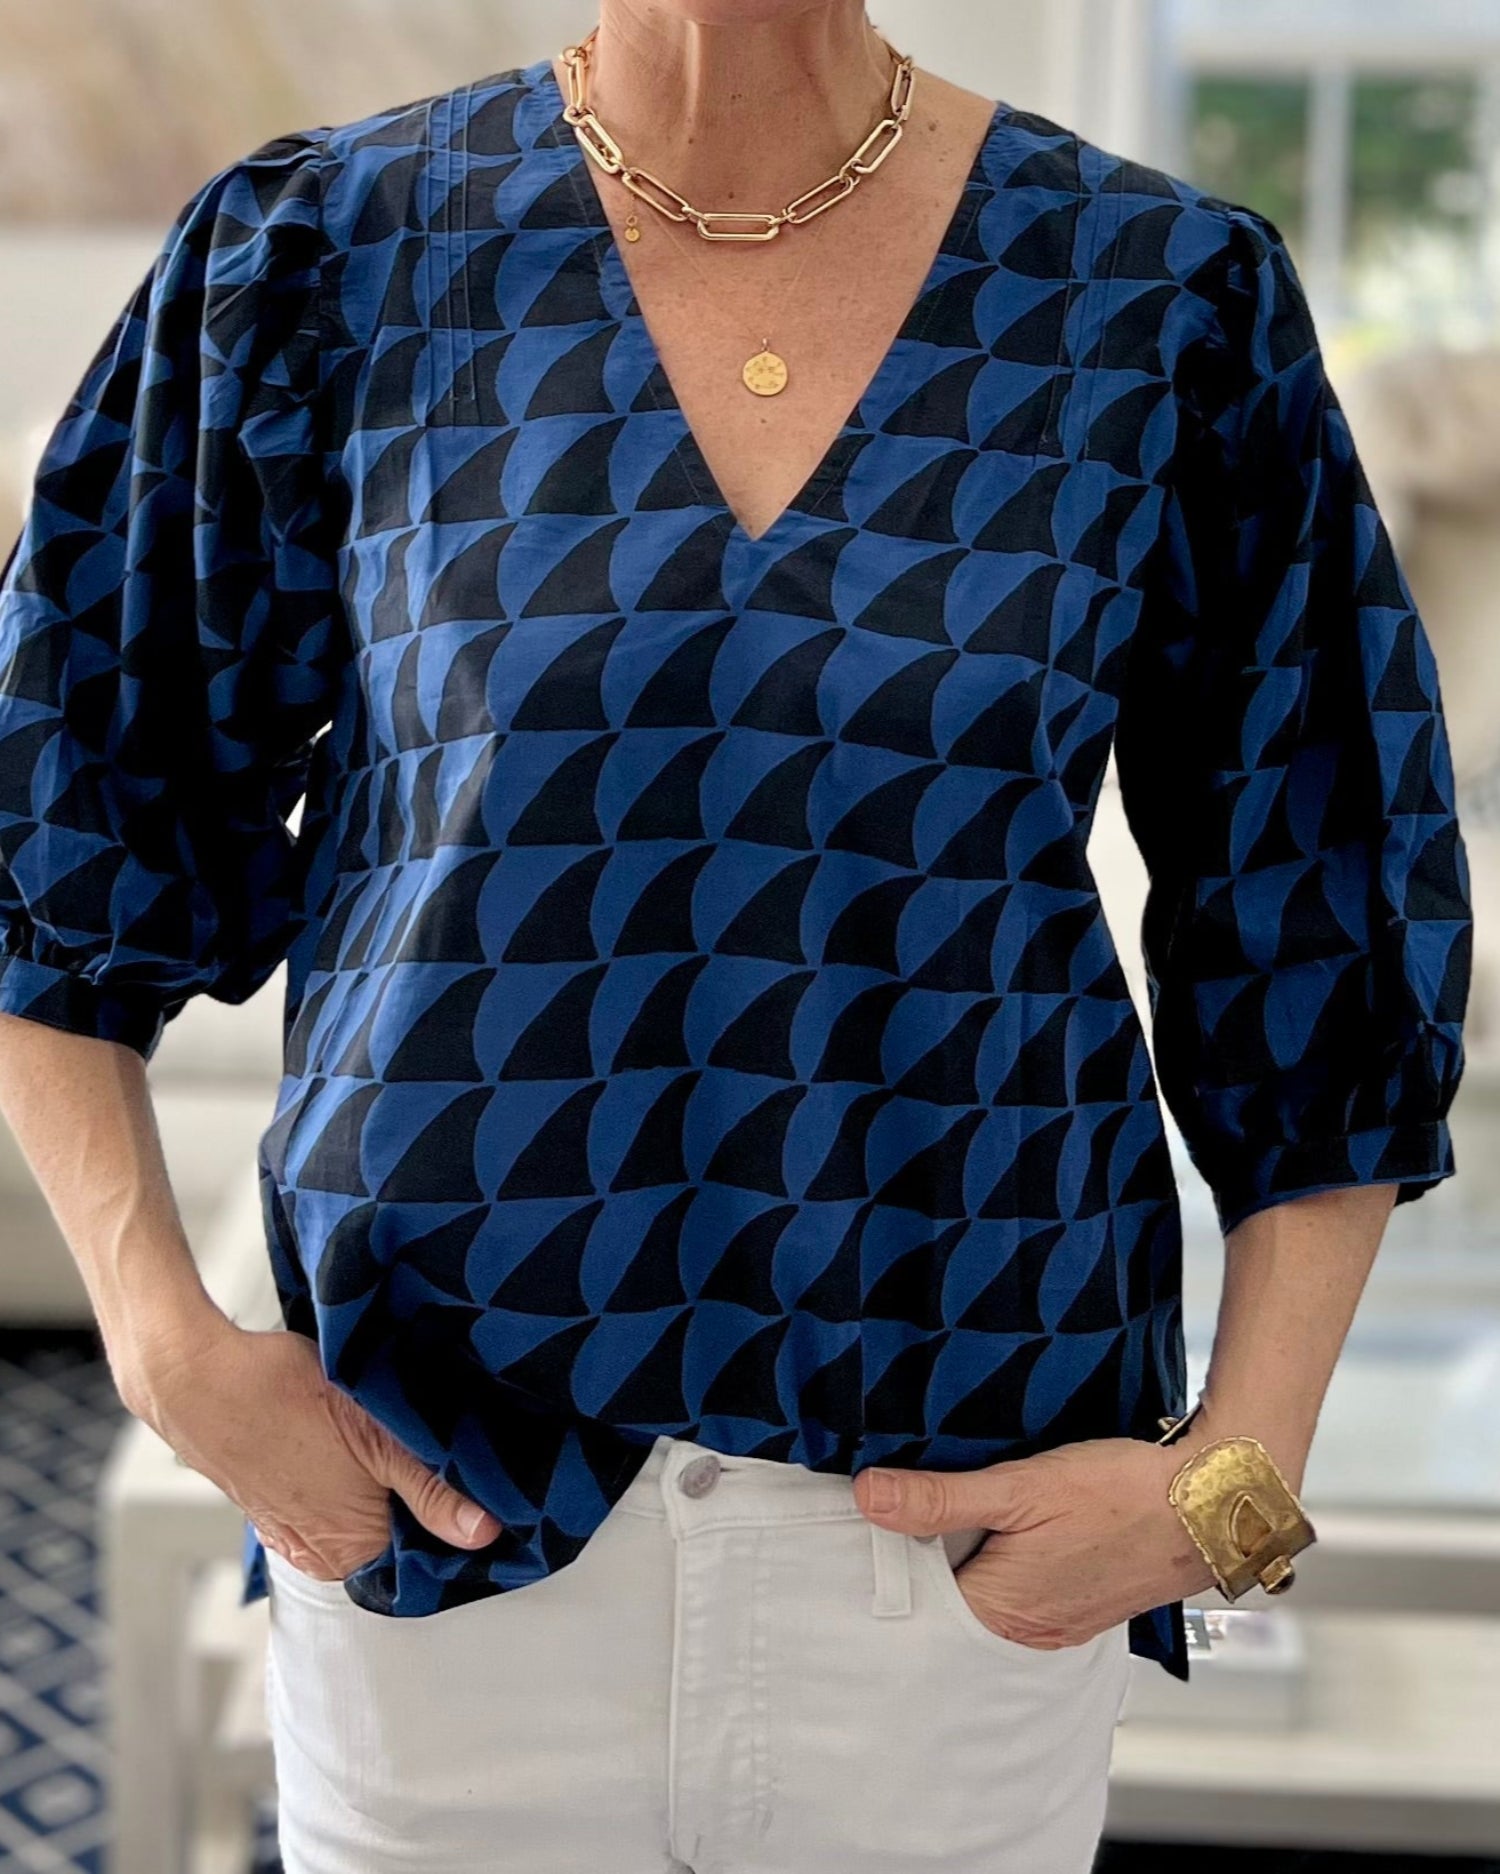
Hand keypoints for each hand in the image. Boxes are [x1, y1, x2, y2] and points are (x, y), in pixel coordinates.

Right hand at [125, 1309, 502, 1581]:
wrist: (194, 1378)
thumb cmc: (280, 1397)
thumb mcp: (374, 1434)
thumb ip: (430, 1488)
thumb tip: (484, 1532)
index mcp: (355, 1551)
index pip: (433, 1555)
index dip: (461, 1517)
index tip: (484, 1480)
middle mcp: (325, 1556)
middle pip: (401, 1538)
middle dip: (425, 1498)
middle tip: (445, 1448)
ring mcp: (296, 1533)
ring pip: (368, 1516)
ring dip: (387, 1484)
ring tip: (399, 1438)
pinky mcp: (276, 1507)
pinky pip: (333, 1504)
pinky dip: (353, 1479)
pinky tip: (358, 1442)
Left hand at [853, 1436, 1224, 1648]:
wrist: (1212, 1502)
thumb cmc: (1123, 1494)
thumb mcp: (1021, 1486)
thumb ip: (941, 1499)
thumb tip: (868, 1497)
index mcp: (1000, 1612)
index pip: (917, 1594)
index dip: (896, 1550)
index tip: (879, 1510)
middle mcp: (1027, 1630)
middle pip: (952, 1593)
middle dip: (933, 1551)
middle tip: (917, 1497)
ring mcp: (1058, 1620)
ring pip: (991, 1587)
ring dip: (975, 1551)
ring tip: (969, 1506)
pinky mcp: (1083, 1602)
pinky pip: (1027, 1586)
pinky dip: (1012, 1557)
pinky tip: (1015, 1523)